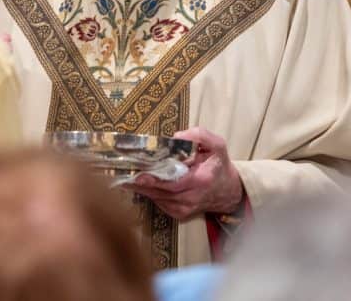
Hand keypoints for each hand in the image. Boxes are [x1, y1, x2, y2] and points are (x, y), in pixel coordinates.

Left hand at [129, 127, 243, 220]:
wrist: (228, 191)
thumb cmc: (218, 165)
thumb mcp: (216, 145)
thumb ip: (200, 136)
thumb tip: (177, 136)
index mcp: (202, 180)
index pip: (174, 182)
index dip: (155, 179)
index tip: (138, 174)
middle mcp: (192, 197)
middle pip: (161, 191)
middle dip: (141, 182)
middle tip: (123, 172)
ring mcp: (185, 208)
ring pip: (157, 198)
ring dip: (141, 188)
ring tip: (125, 176)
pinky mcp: (179, 213)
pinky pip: (159, 202)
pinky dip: (149, 193)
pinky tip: (139, 183)